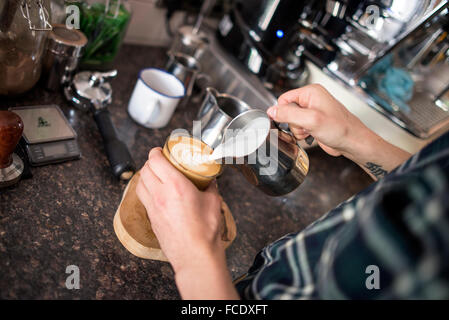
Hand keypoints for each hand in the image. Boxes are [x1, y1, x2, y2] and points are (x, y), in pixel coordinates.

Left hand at [136, 147, 223, 273]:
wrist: (195, 255)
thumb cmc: (205, 232)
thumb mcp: (213, 201)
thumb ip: (210, 186)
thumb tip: (209, 180)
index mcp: (175, 186)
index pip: (156, 160)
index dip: (156, 152)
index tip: (160, 150)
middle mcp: (160, 194)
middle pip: (145, 169)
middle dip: (151, 162)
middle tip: (160, 161)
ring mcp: (153, 207)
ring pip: (140, 183)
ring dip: (146, 175)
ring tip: (156, 175)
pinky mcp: (151, 218)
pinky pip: (143, 198)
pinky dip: (146, 190)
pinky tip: (156, 192)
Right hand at [267, 84, 371, 157]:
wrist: (352, 143)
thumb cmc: (340, 129)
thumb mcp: (311, 120)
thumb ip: (288, 114)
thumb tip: (272, 111)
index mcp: (311, 92)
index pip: (284, 99)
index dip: (284, 112)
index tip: (291, 121)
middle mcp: (312, 100)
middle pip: (287, 111)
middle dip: (293, 123)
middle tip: (306, 126)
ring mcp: (313, 112)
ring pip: (292, 121)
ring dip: (298, 130)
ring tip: (310, 131)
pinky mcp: (314, 123)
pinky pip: (299, 128)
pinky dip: (302, 134)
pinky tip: (312, 135)